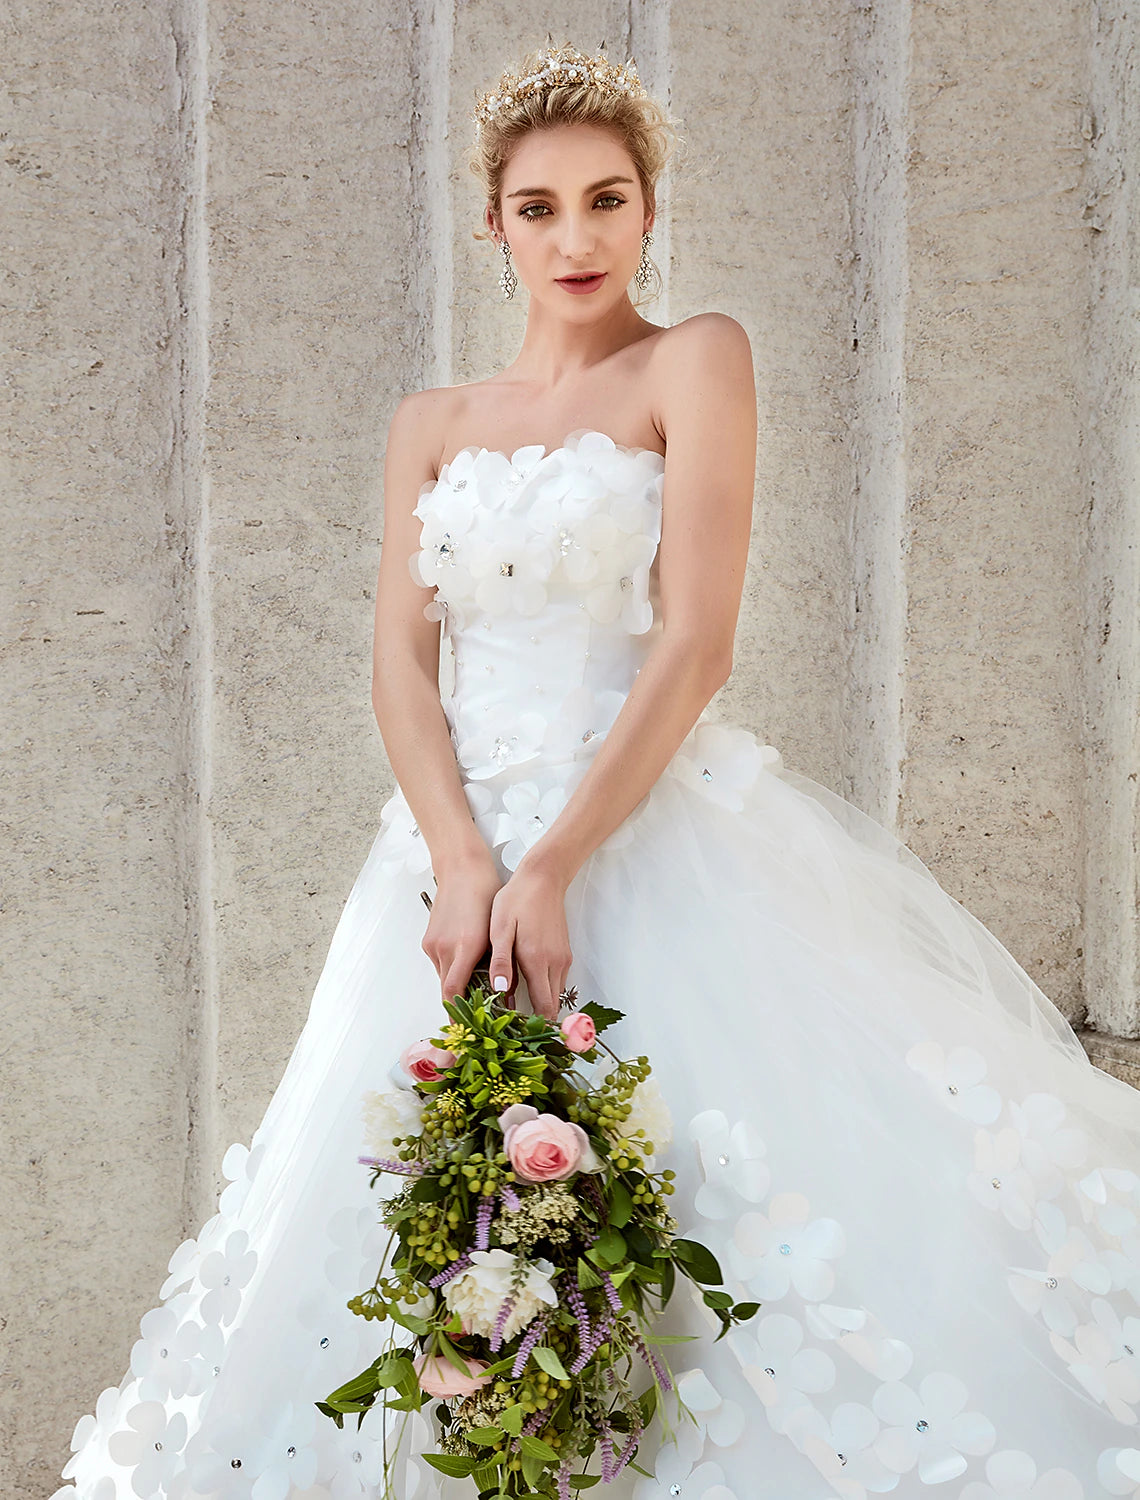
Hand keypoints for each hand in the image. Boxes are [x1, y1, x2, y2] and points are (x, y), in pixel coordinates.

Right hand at [421, 855, 503, 1006]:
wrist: (462, 869)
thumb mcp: (498, 930)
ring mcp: (433, 944)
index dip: (458, 1013)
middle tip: (477, 1015)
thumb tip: (503, 989)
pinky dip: (452, 968)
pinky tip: (466, 961)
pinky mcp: (429, 939)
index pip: (453, 992)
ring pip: (444, 975)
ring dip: (458, 984)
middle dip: (461, 1003)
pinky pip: (440, 962)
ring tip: (477, 987)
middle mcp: (444, 948)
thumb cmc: (485, 893)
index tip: (464, 1029)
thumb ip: (498, 961)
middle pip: (447, 989)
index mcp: (464, 947)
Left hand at [487, 857, 572, 1022]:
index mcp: (537, 961)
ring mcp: (562, 959)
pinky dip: (541, 990)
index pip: (544, 1009)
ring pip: (553, 994)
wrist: (543, 877)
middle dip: (534, 1021)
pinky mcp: (563, 953)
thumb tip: (500, 990)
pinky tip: (522, 986)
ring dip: (538, 1005)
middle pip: (550, 1007)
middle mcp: (555, 965)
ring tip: (511, 1009)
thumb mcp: (501, 929)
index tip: (516, 1035)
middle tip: (509, 1027)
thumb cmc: (518, 900)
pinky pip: (554, 981)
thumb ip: (501, 961)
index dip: (533, 1027)